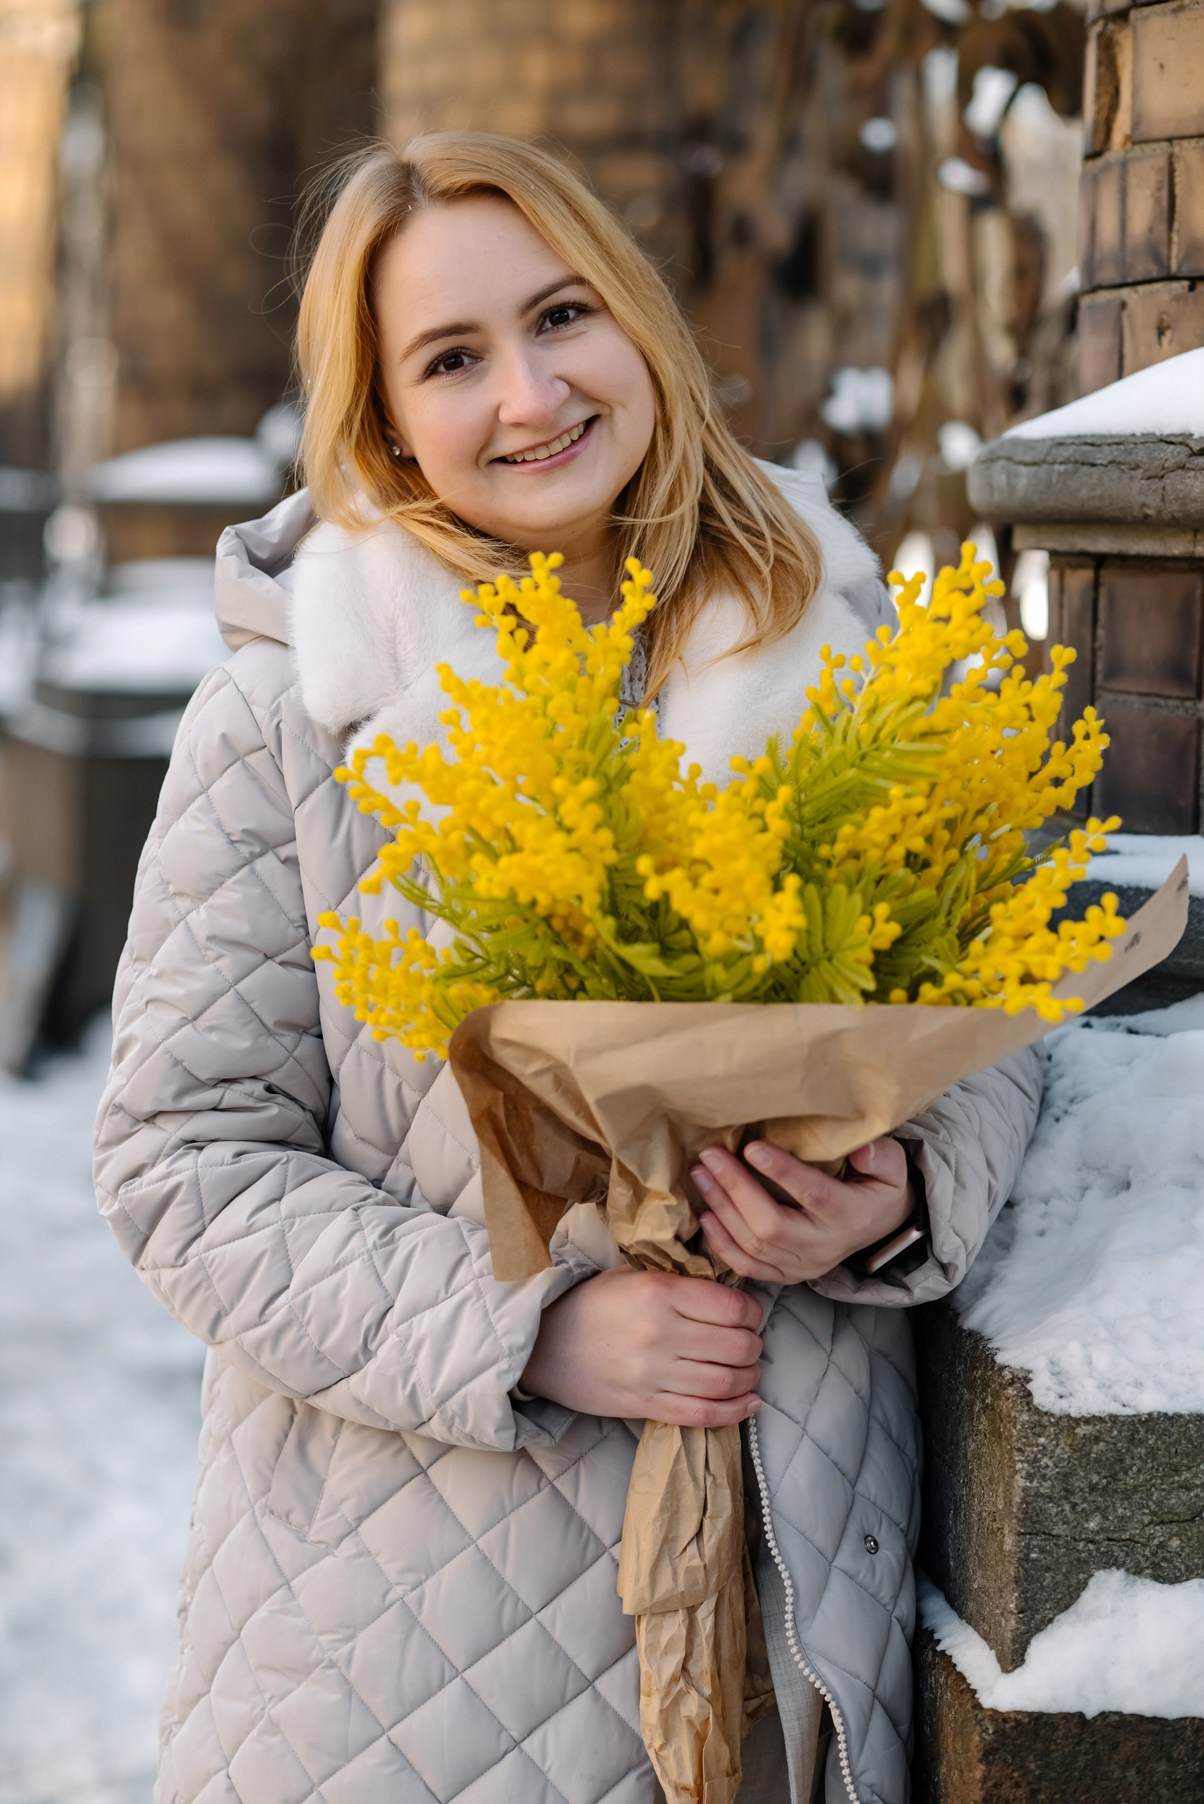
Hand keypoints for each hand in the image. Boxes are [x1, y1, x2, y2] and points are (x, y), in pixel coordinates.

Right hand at [519, 1265, 763, 1427]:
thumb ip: (680, 1283)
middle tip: (751, 1341)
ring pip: (726, 1382)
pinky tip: (750, 1402)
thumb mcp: (633, 1275)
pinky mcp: (646, 1405)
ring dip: (749, 1377)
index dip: (752, 1311)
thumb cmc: (591, 1303)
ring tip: (749, 1370)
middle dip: (754, 1344)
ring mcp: (653, 1374)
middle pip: (737, 1346)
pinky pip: (703, 1414)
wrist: (543, 1344)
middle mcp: (661, 1333)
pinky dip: (735, 1411)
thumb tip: (729, 1292)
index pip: (732, 1306)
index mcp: (659, 1292)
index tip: (750, 1313)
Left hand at [691, 1137, 915, 1284]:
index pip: (813, 1195)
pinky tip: (706, 1216)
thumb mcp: (892, 1168)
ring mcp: (804, 1265)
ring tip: (700, 1175)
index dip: (782, 1172)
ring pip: (754, 1245)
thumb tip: (862, 1149)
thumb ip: (881, 1156)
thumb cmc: (877, 1187)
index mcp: (851, 1215)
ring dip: (722, 1209)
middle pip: (771, 1224)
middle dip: (736, 1189)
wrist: (878, 1227)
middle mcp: (825, 1246)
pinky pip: (749, 1268)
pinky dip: (723, 1245)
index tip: (751, 1147)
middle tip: (710, 1156)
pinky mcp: (788, 1275)